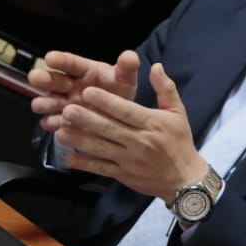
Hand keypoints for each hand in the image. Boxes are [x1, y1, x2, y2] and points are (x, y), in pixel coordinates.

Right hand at [28, 49, 139, 130]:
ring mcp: (66, 104)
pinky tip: (49, 124)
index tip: (50, 58)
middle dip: (44, 79)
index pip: (71, 63)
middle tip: (35, 77)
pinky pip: (56, 122)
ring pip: (51, 101)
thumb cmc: (119, 92)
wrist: (121, 117)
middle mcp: (70, 86)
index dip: (60, 60)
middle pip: (55, 80)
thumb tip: (131, 56)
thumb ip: (126, 69)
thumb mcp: (125, 80)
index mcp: (84, 70)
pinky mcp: (67, 122)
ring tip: (38, 104)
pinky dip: (52, 123)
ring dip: (45, 102)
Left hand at [55, 63, 207, 202]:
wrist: (185, 179)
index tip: (88, 92)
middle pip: (110, 129)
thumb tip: (156, 66)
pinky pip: (102, 169)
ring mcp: (130, 160)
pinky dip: (85, 165)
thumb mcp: (178, 112)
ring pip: (102, 149)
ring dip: (80, 141)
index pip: (126, 111)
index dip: (107, 102)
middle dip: (87, 119)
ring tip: (61, 131)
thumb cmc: (180, 142)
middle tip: (67, 109)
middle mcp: (140, 141)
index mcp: (152, 123)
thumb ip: (165, 89)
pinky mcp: (124, 175)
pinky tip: (69, 159)